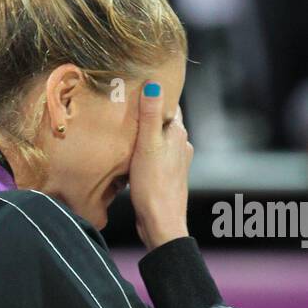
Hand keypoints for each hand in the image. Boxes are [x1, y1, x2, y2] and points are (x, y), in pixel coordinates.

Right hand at [128, 82, 191, 250]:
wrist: (161, 223)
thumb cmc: (153, 186)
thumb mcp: (147, 147)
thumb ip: (149, 116)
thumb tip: (154, 84)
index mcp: (178, 133)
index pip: (169, 104)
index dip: (155, 95)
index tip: (138, 87)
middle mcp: (181, 145)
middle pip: (163, 121)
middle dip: (148, 114)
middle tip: (126, 107)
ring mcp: (176, 161)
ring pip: (160, 139)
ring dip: (146, 135)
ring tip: (126, 132)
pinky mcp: (168, 176)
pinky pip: (156, 155)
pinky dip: (145, 152)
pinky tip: (132, 157)